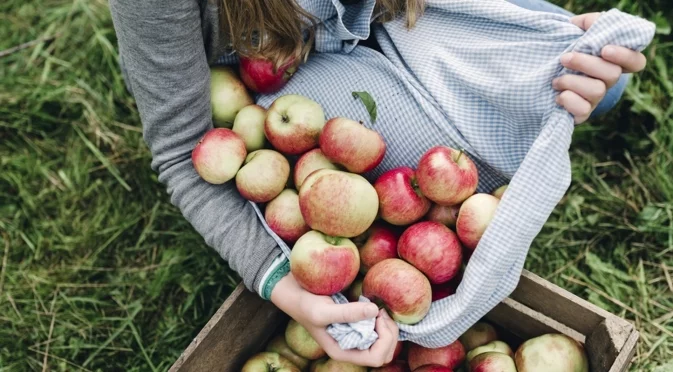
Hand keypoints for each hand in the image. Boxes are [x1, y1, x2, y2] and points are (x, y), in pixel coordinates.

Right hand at [270, 273, 399, 366]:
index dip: (384, 340)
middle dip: (390, 333)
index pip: (376, 358)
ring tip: (378, 309)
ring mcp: (355, 335)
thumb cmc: (305, 305)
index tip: (376, 317)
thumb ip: (348, 313)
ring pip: (385, 341)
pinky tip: (374, 306)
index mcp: (343, 351)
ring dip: (388, 325)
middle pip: (385, 351)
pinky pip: (379, 328)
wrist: (294, 291)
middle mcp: (351, 346)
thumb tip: (375, 311)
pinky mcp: (356, 322)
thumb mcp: (323, 311)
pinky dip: (382, 319)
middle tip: (380, 311)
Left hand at [553, 12, 646, 123]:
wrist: (545, 76)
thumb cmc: (568, 51)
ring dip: (571, 82)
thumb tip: (590, 25)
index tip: (604, 49)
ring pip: (597, 91)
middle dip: (586, 64)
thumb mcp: (578, 33)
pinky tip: (558, 95)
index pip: (636, 62)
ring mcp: (597, 98)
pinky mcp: (582, 113)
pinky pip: (583, 111)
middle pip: (612, 74)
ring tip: (556, 80)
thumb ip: (589, 24)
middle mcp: (608, 81)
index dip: (624, 56)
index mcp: (613, 61)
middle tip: (564, 58)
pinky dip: (568, 101)